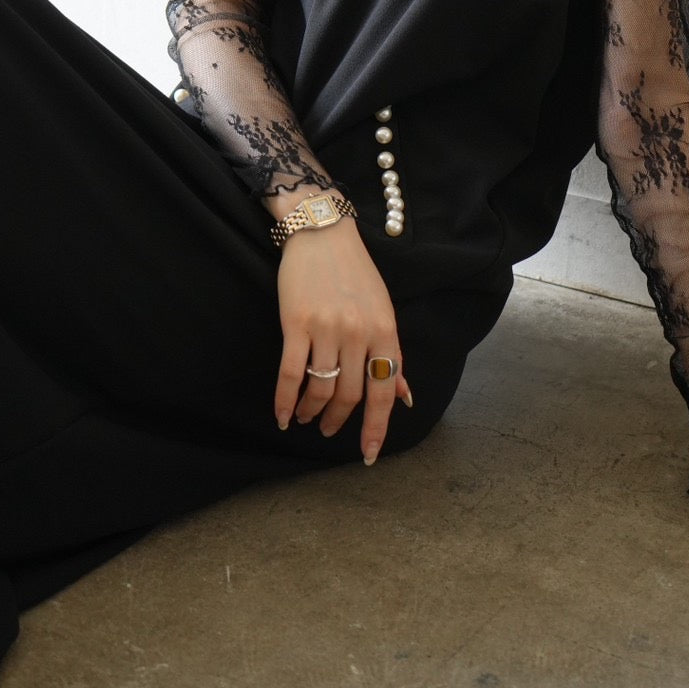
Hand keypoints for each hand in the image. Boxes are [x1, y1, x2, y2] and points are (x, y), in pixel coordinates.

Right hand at [274, 215, 410, 464]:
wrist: (321, 232)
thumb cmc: (354, 273)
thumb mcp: (382, 310)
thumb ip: (391, 354)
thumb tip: (405, 396)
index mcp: (385, 329)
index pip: (385, 390)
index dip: (377, 427)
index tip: (369, 454)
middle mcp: (358, 331)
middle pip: (351, 394)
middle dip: (340, 420)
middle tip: (331, 431)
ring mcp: (327, 328)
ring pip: (321, 388)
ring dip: (313, 412)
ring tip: (308, 419)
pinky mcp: (296, 323)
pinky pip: (291, 374)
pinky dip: (286, 401)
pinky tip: (284, 416)